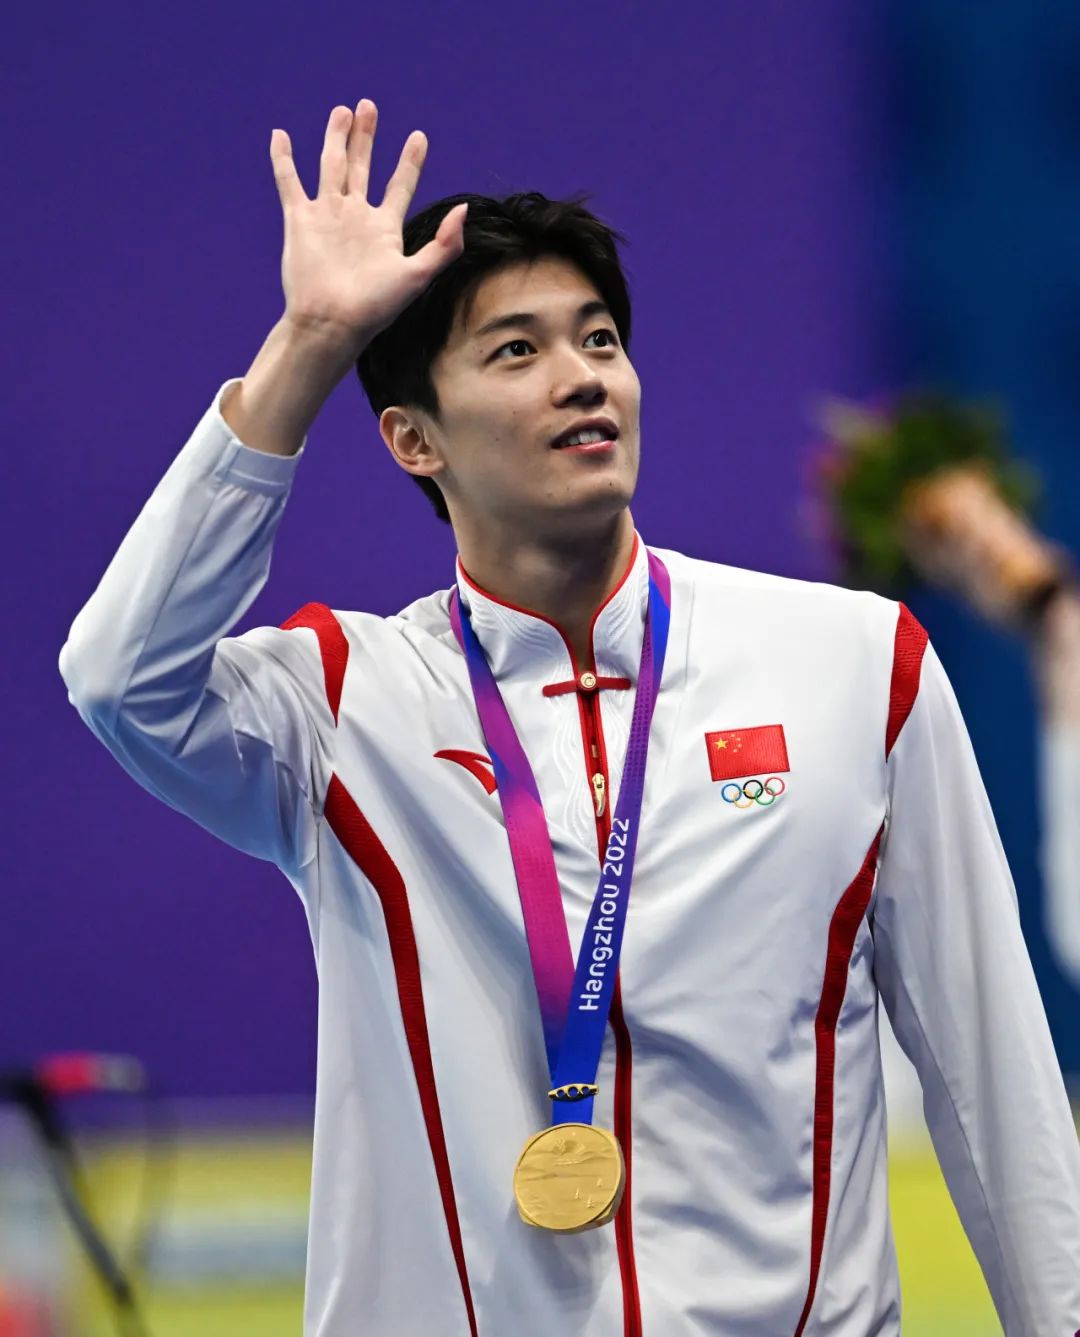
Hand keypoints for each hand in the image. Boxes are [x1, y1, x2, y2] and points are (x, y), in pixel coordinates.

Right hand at [269, 100, 466, 352]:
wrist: (332, 322)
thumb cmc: (375, 306)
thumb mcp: (418, 275)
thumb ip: (444, 244)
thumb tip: (464, 209)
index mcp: (384, 228)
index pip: (400, 185)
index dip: (409, 161)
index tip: (418, 136)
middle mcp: (355, 217)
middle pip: (363, 166)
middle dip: (366, 137)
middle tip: (369, 106)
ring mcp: (326, 216)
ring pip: (330, 166)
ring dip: (335, 138)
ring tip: (342, 111)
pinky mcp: (299, 220)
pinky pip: (289, 182)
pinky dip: (283, 159)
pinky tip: (280, 135)